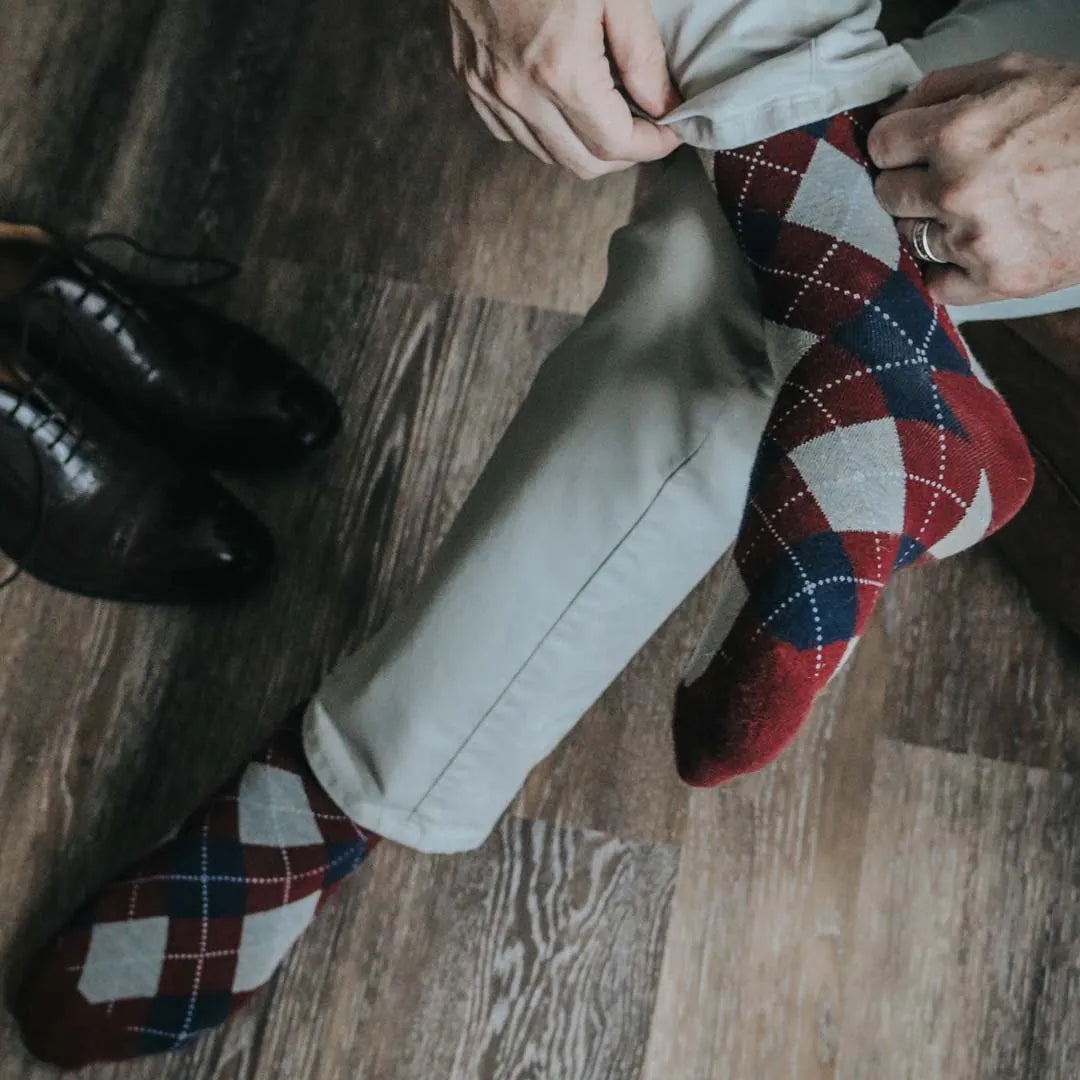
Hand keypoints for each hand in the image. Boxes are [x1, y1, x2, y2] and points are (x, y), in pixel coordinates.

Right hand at [449, 0, 681, 178]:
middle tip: (647, 130)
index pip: (614, 143)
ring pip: (547, 154)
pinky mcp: (470, 81)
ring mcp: (489, 91)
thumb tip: (661, 106)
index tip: (671, 132)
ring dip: (584, 146)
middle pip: (582, 163)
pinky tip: (563, 106)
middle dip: (622, 154)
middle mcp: (519, 94)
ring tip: (609, 117)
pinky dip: (545, 133)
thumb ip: (642, 54)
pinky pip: (512, 133)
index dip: (651, 146)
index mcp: (560, 71)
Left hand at [868, 52, 1079, 304]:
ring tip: (977, 209)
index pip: (882, 146)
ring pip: (912, 238)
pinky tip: (977, 248)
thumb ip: (943, 87)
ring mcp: (974, 239)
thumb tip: (893, 110)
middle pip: (889, 195)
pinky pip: (938, 284)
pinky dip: (952, 269)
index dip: (897, 145)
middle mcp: (958, 189)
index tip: (911, 150)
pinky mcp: (995, 279)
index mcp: (957, 131)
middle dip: (911, 185)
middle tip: (947, 180)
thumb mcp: (1014, 73)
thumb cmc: (1078, 113)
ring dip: (934, 226)